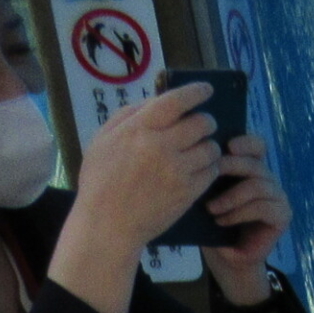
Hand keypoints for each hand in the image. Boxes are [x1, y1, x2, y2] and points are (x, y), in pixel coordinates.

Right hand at [69, 83, 222, 252]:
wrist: (109, 223)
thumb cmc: (101, 179)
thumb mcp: (103, 139)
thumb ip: (129, 116)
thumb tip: (154, 101)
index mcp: (139, 128)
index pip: (176, 101)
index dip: (196, 92)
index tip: (207, 89)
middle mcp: (162, 146)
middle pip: (202, 123)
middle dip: (206, 122)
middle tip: (202, 126)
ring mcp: (178, 170)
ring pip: (212, 149)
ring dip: (209, 147)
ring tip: (199, 150)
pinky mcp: (189, 192)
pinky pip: (211, 172)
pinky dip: (209, 168)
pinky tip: (199, 169)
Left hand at [203, 133, 293, 303]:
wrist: (227, 257)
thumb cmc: (213, 222)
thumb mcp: (208, 192)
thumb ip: (211, 172)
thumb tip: (200, 152)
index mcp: (252, 168)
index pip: (257, 145)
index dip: (245, 141)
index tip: (226, 146)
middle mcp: (269, 180)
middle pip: (255, 163)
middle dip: (230, 166)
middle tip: (208, 175)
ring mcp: (279, 197)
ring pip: (257, 185)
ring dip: (230, 197)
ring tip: (211, 209)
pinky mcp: (282, 216)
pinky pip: (263, 207)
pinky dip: (240, 213)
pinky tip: (223, 221)